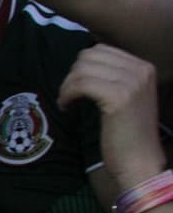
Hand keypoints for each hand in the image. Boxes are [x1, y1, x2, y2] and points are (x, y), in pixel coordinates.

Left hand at [58, 44, 165, 190]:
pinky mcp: (118, 97)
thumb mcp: (126, 97)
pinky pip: (80, 84)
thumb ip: (111, 76)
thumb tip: (81, 62)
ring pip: (82, 69)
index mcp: (144, 67)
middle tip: (69, 95)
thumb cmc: (128, 134)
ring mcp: (132, 82)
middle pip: (89, 56)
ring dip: (67, 85)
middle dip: (73, 74)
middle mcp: (141, 70)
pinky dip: (67, 94)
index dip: (81, 67)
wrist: (140, 162)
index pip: (101, 50)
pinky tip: (67, 107)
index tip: (76, 86)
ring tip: (68, 102)